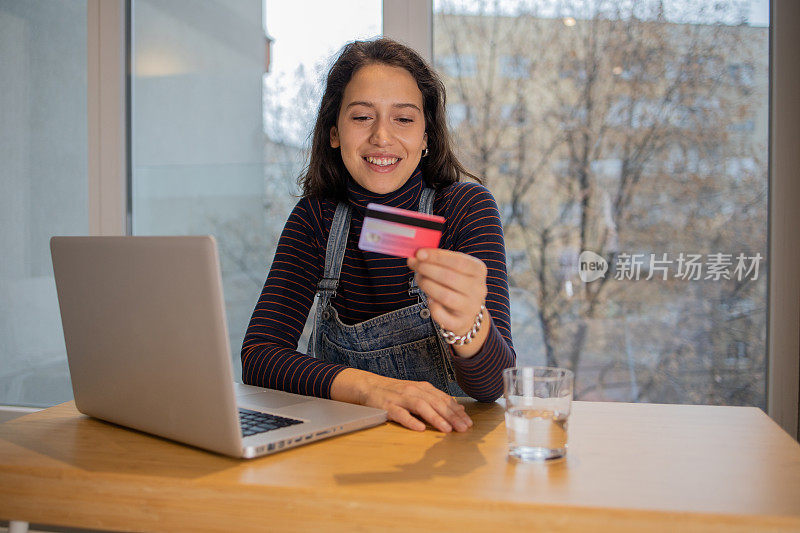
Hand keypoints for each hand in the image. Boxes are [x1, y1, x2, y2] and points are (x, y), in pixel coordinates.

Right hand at [330, 368, 472, 431]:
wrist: (368, 386)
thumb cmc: (395, 392)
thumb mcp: (417, 393)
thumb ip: (436, 400)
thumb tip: (459, 408)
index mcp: (422, 388)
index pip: (444, 399)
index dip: (457, 411)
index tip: (468, 423)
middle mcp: (414, 391)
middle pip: (436, 403)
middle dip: (452, 416)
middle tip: (464, 429)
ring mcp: (400, 398)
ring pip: (421, 407)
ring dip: (436, 418)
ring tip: (447, 429)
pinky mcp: (387, 406)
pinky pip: (400, 414)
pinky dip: (410, 421)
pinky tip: (420, 429)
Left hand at [407, 248, 489, 356]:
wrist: (466, 312)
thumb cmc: (455, 284)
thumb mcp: (452, 268)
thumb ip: (436, 261)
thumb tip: (415, 257)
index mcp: (478, 270)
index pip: (458, 261)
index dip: (437, 256)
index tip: (419, 253)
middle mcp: (478, 289)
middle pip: (450, 278)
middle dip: (428, 269)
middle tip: (415, 265)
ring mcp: (471, 307)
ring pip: (445, 296)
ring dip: (427, 285)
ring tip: (419, 279)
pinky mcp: (461, 323)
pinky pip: (444, 318)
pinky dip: (433, 308)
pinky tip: (429, 299)